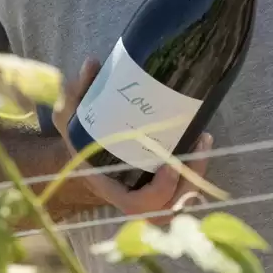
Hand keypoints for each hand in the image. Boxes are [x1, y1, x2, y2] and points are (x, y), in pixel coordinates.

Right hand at [54, 58, 212, 223]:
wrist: (81, 150)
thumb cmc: (77, 136)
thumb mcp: (69, 115)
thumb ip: (76, 92)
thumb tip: (92, 63)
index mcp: (110, 185)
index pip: (137, 205)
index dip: (159, 191)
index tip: (171, 163)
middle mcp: (131, 193)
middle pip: (167, 208)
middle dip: (188, 181)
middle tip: (199, 144)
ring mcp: (148, 190)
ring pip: (178, 200)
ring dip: (196, 175)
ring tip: (204, 140)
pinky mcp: (160, 181)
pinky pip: (182, 189)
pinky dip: (195, 171)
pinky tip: (200, 140)